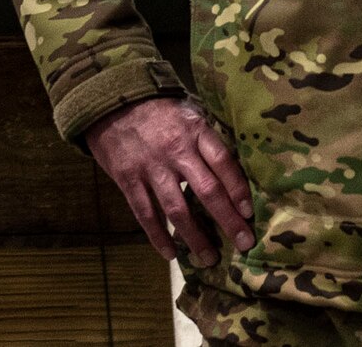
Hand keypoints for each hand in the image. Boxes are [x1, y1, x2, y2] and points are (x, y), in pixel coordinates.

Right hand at [84, 97, 254, 269]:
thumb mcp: (188, 114)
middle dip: (228, 221)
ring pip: (178, 209)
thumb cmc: (158, 112)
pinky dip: (158, 236)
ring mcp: (151, 167)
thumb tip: (236, 172)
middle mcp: (176, 150)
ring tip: (209, 258)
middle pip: (207, 190)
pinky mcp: (128, 180)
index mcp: (195, 131)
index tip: (249, 213)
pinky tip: (171, 253)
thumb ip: (207, 141)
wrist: (112, 103)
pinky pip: (146, 214)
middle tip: (244, 244)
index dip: (238, 189)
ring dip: (195, 237)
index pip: (223, 162)